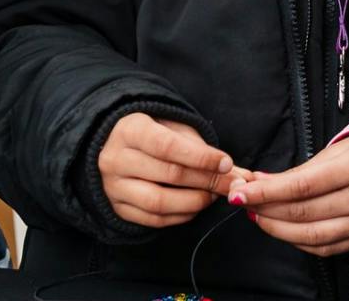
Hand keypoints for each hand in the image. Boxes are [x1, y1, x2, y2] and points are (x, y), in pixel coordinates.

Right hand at [96, 112, 245, 228]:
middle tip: (232, 184)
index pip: (168, 146)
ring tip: (214, 195)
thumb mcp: (172, 127)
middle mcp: (116, 159)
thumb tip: (236, 172)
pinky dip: (181, 216)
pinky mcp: (118, 209)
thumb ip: (201, 147)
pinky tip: (196, 206)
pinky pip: (154, 220)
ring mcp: (114, 187)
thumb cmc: (152, 134)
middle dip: (206, 181)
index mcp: (130, 130)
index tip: (226, 163)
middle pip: (168, 175)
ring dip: (195, 201)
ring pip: (159, 202)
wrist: (111, 147)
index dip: (201, 157)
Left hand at [230, 128, 348, 256]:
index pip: (302, 186)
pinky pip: (327, 248)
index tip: (241, 191)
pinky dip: (298, 241)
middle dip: (265, 209)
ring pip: (312, 236)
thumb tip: (260, 181)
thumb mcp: (342, 147)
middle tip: (243, 202)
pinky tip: (284, 229)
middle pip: (304, 213)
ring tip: (257, 216)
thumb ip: (302, 169)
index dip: (266, 192)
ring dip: (277, 228)